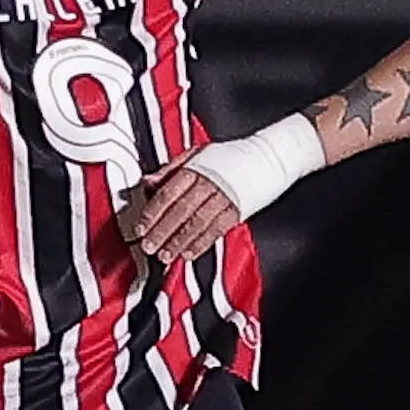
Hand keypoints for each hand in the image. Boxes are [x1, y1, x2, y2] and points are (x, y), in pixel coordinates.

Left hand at [121, 162, 243, 266]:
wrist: (267, 157)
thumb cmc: (230, 156)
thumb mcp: (196, 154)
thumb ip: (170, 170)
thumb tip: (148, 182)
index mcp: (194, 169)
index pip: (167, 193)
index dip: (152, 213)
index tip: (141, 228)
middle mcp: (209, 183)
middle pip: (180, 211)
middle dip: (162, 232)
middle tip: (149, 247)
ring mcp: (224, 198)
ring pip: (197, 224)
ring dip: (179, 242)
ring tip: (166, 255)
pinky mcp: (237, 211)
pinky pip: (216, 230)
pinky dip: (201, 243)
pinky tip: (189, 253)